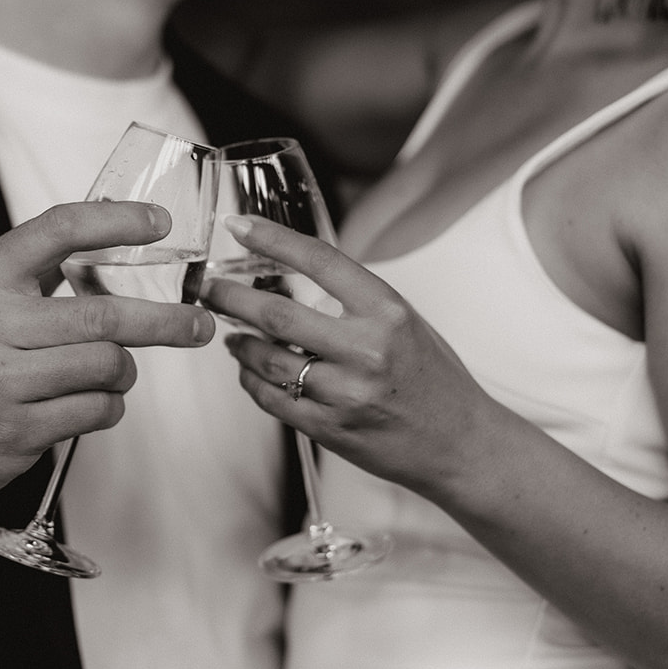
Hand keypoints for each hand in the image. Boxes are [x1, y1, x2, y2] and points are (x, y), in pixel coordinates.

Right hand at [0, 201, 214, 521]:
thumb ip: (33, 279)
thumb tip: (113, 247)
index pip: (58, 229)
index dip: (117, 221)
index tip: (160, 224)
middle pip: (105, 314)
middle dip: (165, 322)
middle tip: (197, 324)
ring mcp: (1, 379)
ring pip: (108, 366)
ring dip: (123, 374)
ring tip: (107, 377)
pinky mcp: (17, 429)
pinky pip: (95, 411)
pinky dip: (105, 408)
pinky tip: (84, 405)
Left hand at [201, 214, 497, 496]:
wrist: (460, 443)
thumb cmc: (431, 377)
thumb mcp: (405, 322)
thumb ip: (354, 300)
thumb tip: (292, 274)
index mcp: (387, 311)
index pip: (319, 261)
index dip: (272, 239)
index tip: (237, 225)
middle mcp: (366, 349)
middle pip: (277, 315)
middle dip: (230, 297)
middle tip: (207, 288)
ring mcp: (346, 393)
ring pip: (268, 361)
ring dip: (239, 345)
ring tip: (231, 335)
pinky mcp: (330, 429)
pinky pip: (273, 400)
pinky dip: (252, 383)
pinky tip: (249, 372)